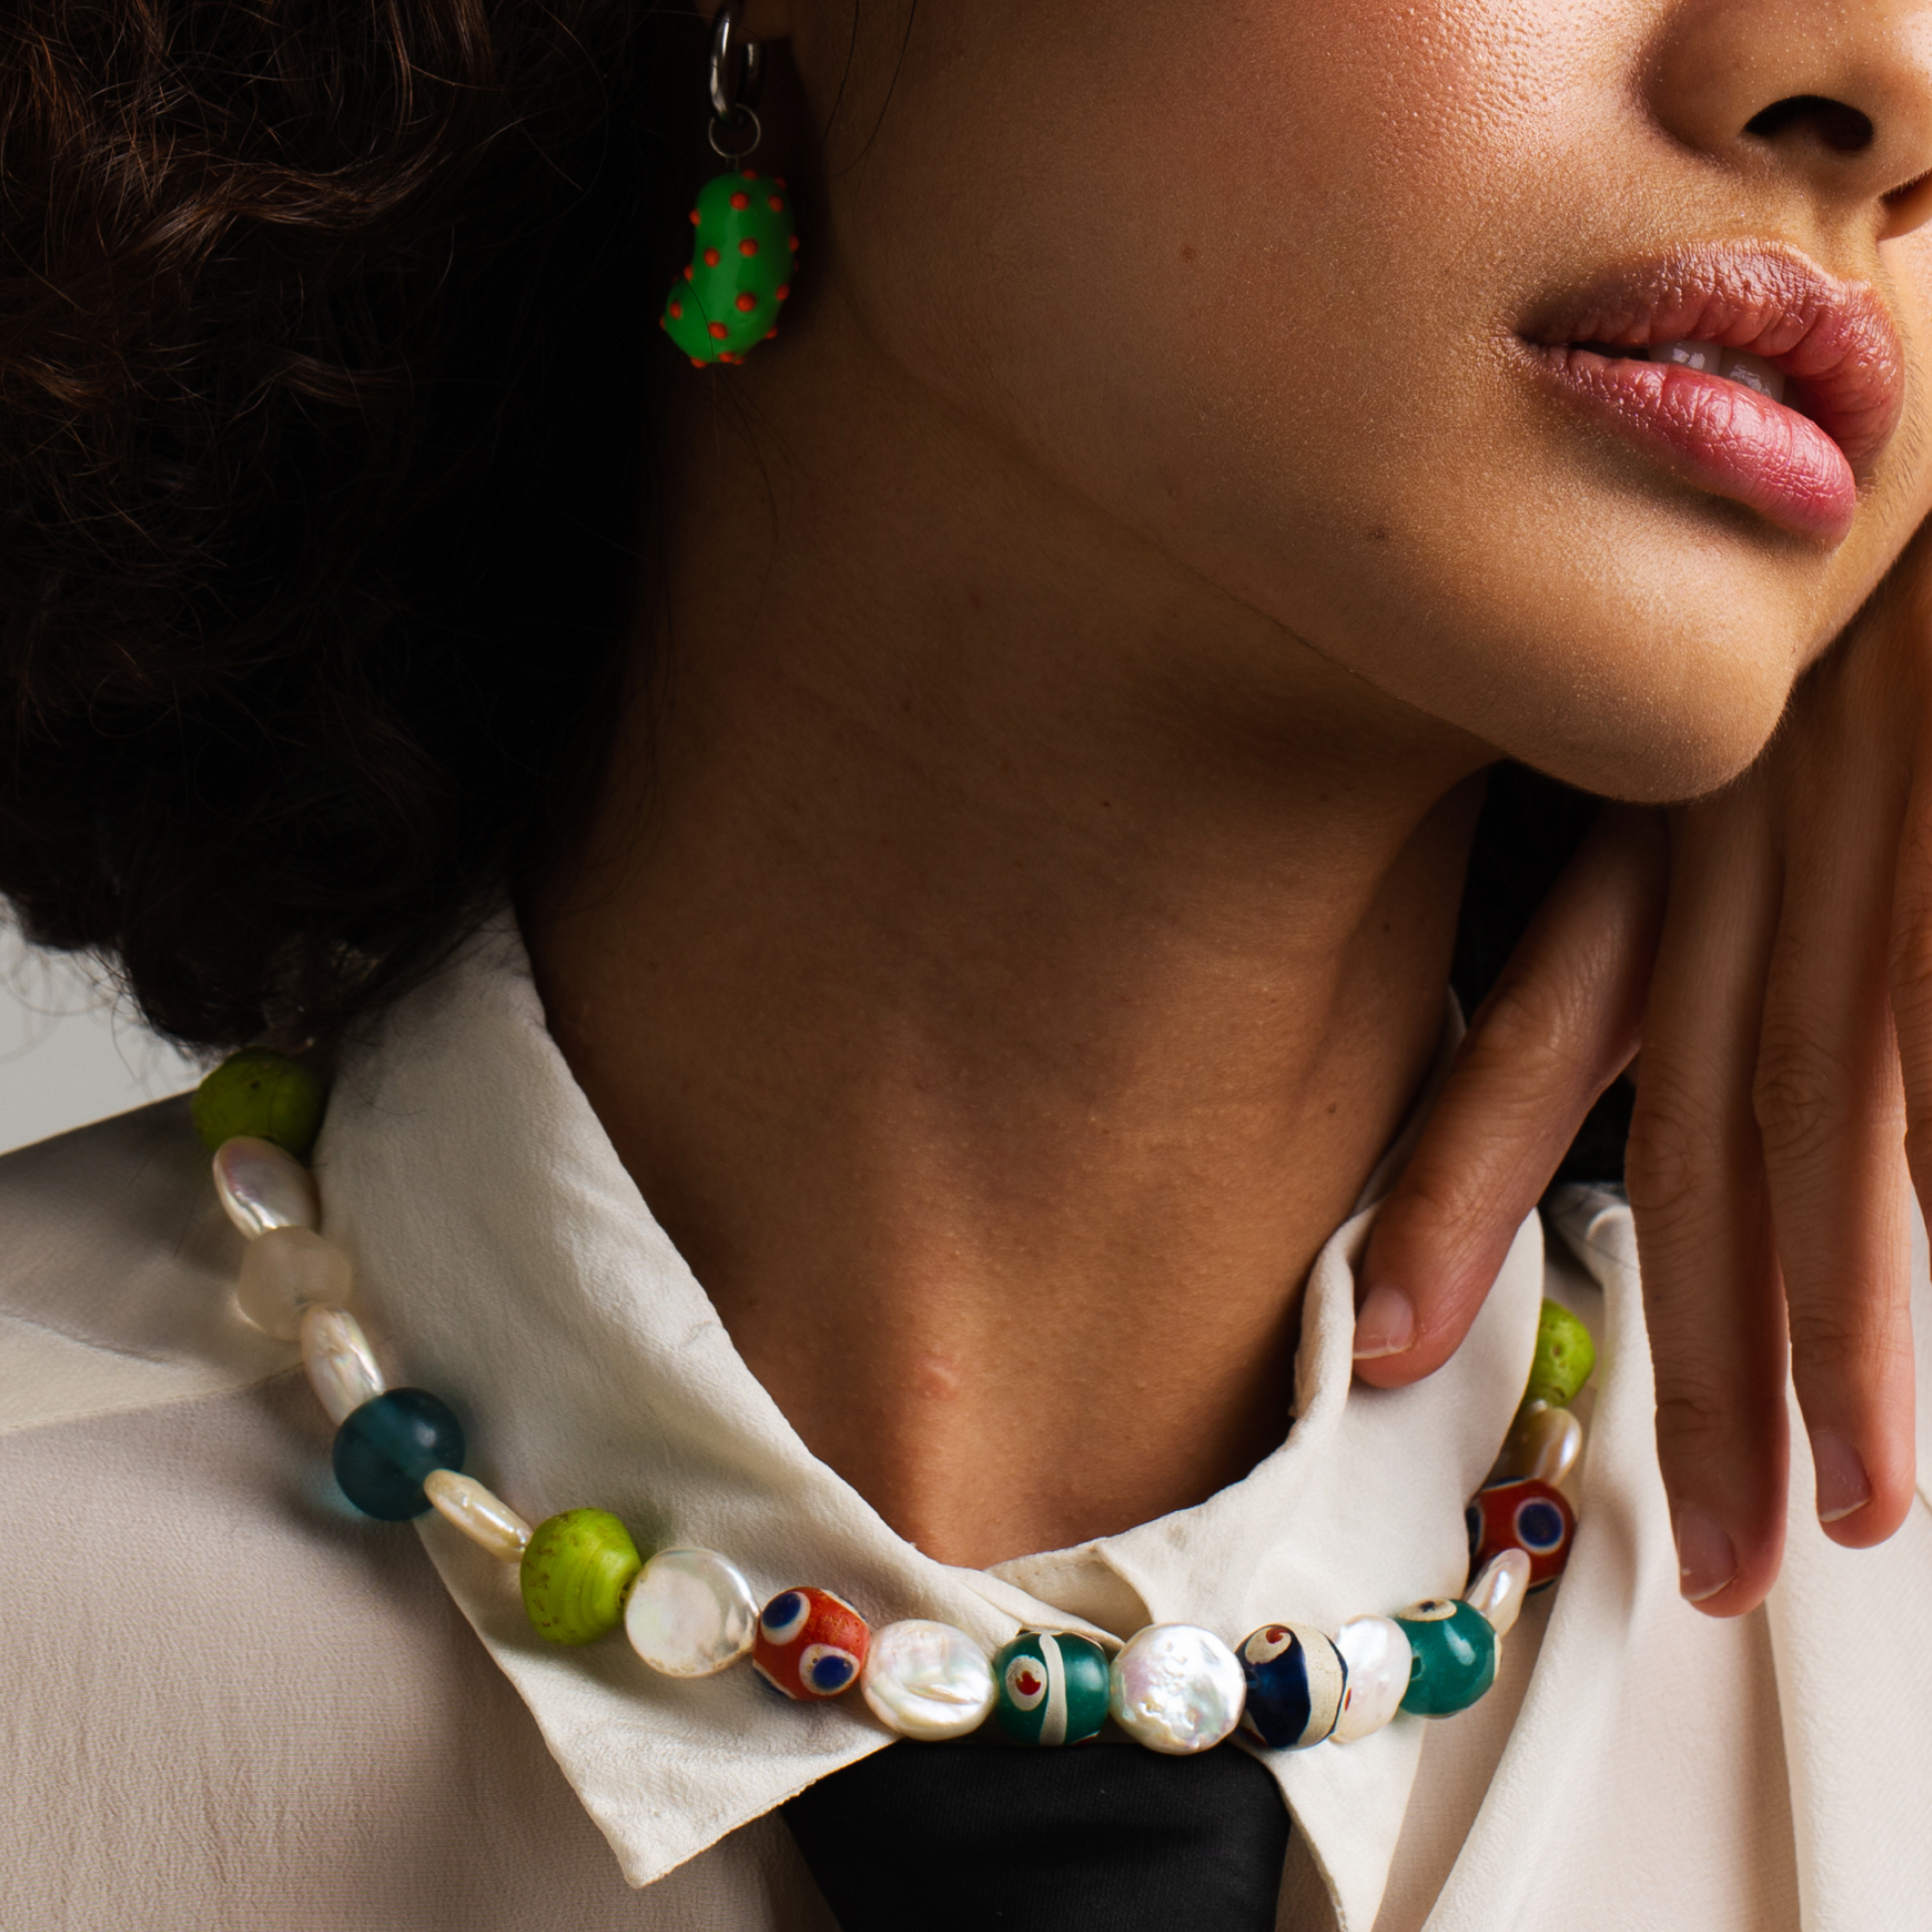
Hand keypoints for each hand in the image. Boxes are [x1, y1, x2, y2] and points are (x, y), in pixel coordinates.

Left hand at [1356, 534, 1931, 1616]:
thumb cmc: (1867, 500)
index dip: (1462, 1182)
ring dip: (1826, 1335)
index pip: (1548, 1013)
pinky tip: (1904, 1323)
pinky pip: (1928, 1028)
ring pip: (1820, 1123)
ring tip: (1820, 1514)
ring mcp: (1882, 830)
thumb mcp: (1734, 637)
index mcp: (1679, 785)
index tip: (1383, 1334)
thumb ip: (1685, 804)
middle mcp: (1760, 824)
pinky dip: (1917, 1188)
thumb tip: (1693, 981)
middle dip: (1685, 1346)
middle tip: (1670, 1539)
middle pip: (1688, 1123)